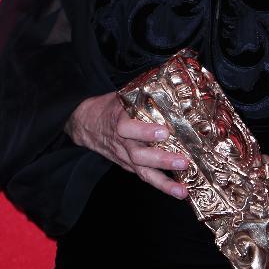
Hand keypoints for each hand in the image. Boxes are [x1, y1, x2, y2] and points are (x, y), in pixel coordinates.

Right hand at [64, 92, 188, 199]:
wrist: (86, 123)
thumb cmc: (110, 106)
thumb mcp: (123, 95)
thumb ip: (144, 91)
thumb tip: (169, 76)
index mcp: (119, 120)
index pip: (128, 129)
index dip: (145, 132)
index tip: (164, 133)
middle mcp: (122, 142)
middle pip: (139, 156)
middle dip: (161, 160)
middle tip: (183, 162)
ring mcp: (125, 157)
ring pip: (142, 172)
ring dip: (164, 183)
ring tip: (182, 191)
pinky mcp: (128, 166)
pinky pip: (144, 177)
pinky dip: (161, 186)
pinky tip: (178, 192)